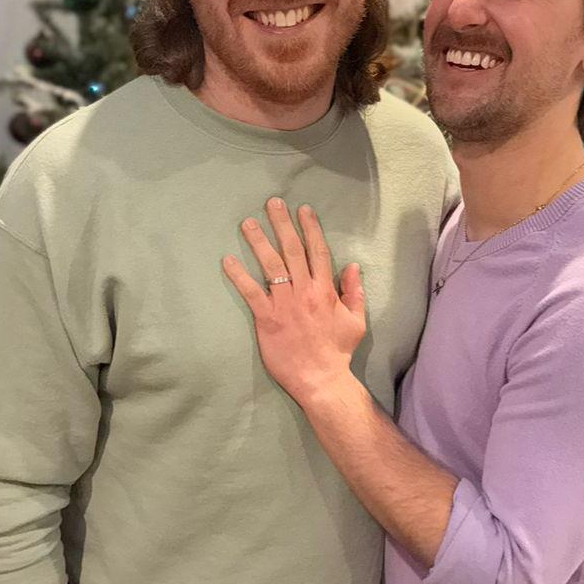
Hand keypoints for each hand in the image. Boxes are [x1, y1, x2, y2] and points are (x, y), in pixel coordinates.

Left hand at [223, 198, 365, 406]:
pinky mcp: (266, 319)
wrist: (322, 380)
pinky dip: (239, 276)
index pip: (318, 252)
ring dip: (258, 242)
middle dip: (282, 224)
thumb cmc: (338, 352)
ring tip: (247, 223)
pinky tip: (228, 260)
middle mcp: (305, 292)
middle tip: (272, 203)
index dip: (310, 228)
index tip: (303, 209)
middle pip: (292, 251)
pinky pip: (251, 292)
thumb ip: (354, 292)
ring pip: (271, 266)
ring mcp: (284, 304)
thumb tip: (353, 266)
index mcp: (325, 291)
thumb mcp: (356, 320)